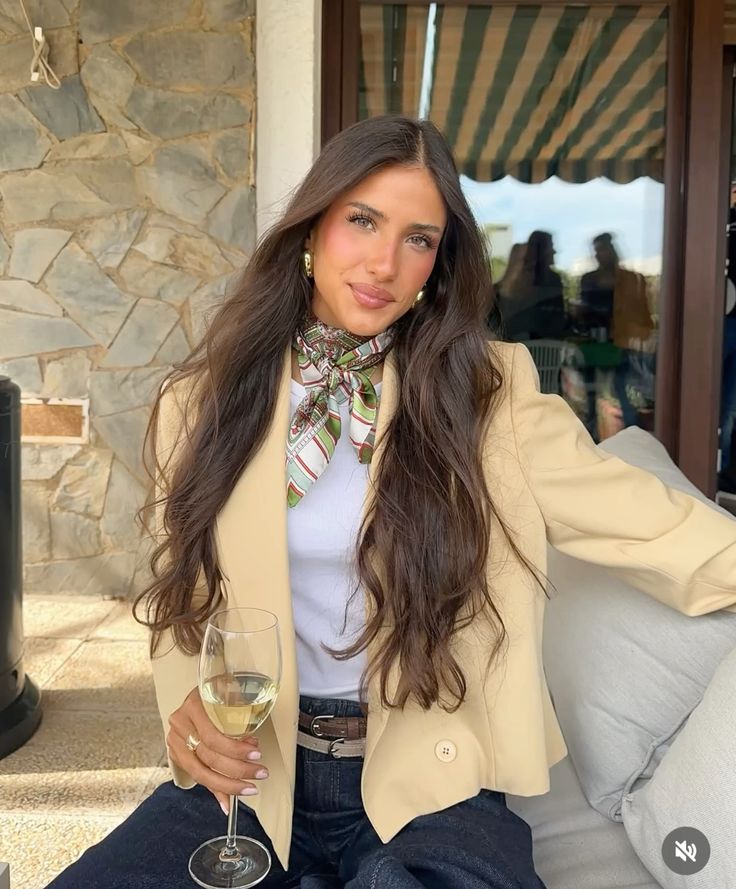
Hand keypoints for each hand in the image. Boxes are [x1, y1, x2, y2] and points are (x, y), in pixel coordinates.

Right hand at [167, 687, 268, 813]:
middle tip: (260, 774)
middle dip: (237, 770)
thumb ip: (238, 716)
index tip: (257, 754)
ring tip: (249, 788)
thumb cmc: (220, 691)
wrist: (200, 690)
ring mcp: (175, 740)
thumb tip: (252, 745)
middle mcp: (180, 724)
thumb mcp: (230, 693)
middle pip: (208, 757)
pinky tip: (227, 803)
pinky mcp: (176, 753)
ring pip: (200, 771)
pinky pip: (198, 775)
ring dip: (228, 785)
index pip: (213, 737)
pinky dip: (214, 790)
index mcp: (193, 706)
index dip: (236, 750)